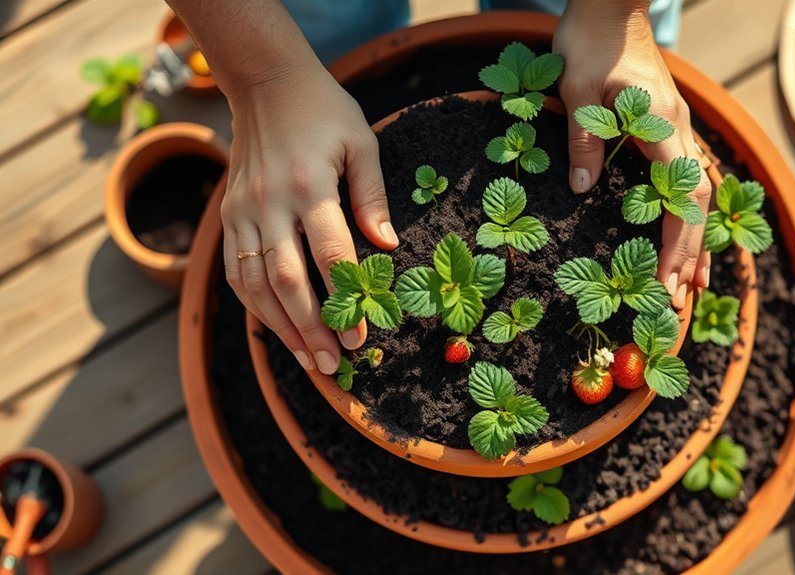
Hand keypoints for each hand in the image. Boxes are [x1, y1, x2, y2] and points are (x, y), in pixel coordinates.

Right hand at [222, 64, 397, 374]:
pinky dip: (254, 306)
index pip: (329, 256)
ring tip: (306, 360)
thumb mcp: (361, 143)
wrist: (265, 81)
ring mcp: (242, 211)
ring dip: (281, 327)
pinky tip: (276, 330)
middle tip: (333, 364)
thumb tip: (387, 247)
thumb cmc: (323, 110)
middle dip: (312, 328)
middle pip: (287, 280)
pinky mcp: (226, 216)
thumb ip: (372, 196)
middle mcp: (270, 203)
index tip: (361, 336)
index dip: (345, 300)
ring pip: (255, 284)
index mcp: (310, 185)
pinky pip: (235, 271)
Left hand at [554, 3, 712, 307]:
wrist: (611, 6)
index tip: (666, 278)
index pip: (681, 196)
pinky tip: (686, 237)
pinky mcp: (669, 127)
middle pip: (696, 204)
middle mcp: (679, 130)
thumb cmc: (592, 41)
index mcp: (661, 125)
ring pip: (696, 194)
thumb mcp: (577, 91)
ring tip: (696, 285)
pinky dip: (688, 214)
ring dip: (696, 240)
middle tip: (678, 300)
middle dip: (689, 254)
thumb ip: (584, 141)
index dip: (678, 241)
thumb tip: (581, 189)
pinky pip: (686, 179)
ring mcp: (678, 129)